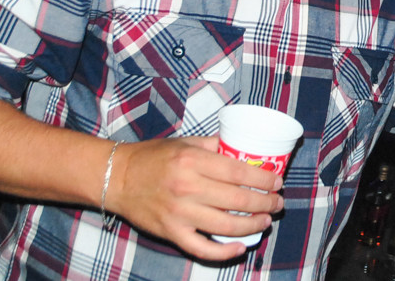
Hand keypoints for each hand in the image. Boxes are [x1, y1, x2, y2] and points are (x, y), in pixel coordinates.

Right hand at [107, 136, 283, 260]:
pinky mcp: (171, 233)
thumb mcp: (186, 142)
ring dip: (252, 226)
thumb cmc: (154, 157)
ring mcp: (179, 214)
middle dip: (264, 203)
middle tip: (277, 203)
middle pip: (238, 200)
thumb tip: (245, 148)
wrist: (117, 178)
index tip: (277, 182)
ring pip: (226, 226)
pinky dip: (224, 252)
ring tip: (266, 221)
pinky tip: (241, 247)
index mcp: (193, 162)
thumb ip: (215, 145)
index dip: (263, 179)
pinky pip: (202, 249)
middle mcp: (188, 188)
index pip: (239, 172)